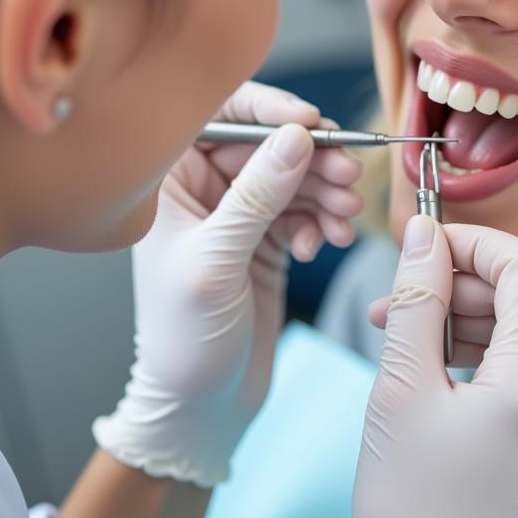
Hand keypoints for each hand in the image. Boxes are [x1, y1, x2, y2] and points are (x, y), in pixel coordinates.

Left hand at [93, 81, 362, 486]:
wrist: (202, 407)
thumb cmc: (185, 341)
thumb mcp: (218, 261)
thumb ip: (258, 195)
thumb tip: (297, 137)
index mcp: (169, 182)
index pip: (219, 116)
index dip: (269, 110)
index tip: (312, 123)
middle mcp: (204, 190)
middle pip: (269, 145)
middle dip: (312, 159)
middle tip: (348, 177)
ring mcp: (238, 214)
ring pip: (294, 177)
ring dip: (325, 193)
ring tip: (344, 219)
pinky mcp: (266, 239)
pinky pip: (306, 210)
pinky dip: (321, 222)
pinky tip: (324, 245)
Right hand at [353, 218, 517, 517]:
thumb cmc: (408, 510)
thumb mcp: (398, 393)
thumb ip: (416, 301)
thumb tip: (424, 235)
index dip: (479, 243)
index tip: (433, 247)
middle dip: (495, 276)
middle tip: (433, 292)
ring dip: (504, 315)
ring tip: (431, 334)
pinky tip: (461, 370)